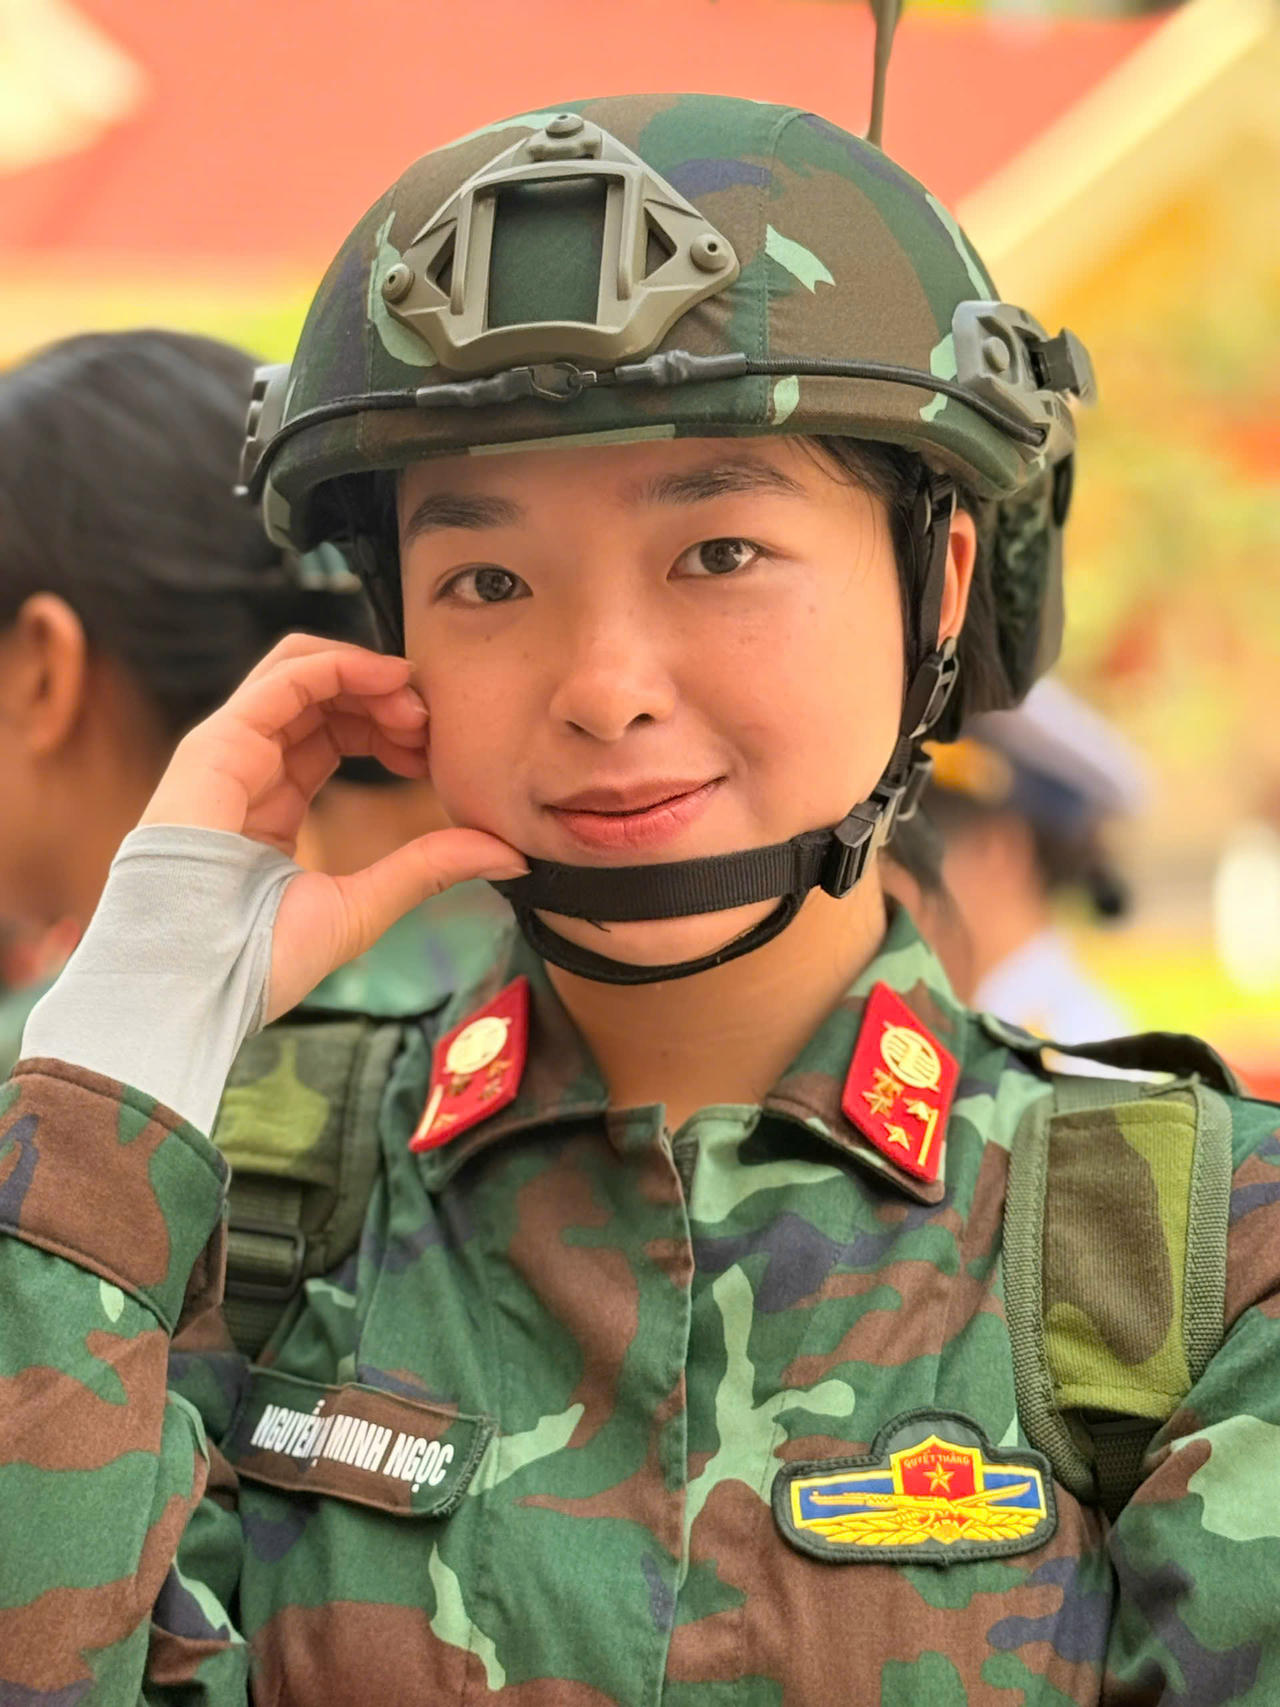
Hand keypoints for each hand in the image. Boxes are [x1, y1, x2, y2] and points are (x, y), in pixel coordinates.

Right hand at [140, 634, 525, 1020]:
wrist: (196, 981)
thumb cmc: (259, 958)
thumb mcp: (367, 904)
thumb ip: (430, 867)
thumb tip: (510, 854)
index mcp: (274, 801)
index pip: (335, 733)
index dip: (390, 728)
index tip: (436, 751)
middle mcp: (250, 767)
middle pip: (324, 696)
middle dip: (386, 697)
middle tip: (433, 722)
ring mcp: (230, 751)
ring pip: (302, 672)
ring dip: (368, 674)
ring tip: (416, 702)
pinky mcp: (218, 743)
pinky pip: (283, 679)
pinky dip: (341, 666)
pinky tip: (388, 681)